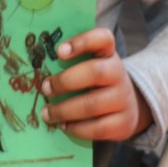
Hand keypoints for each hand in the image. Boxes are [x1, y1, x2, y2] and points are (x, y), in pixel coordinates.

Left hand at [40, 27, 153, 141]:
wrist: (128, 107)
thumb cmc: (97, 83)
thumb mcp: (90, 66)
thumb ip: (71, 63)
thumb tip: (39, 65)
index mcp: (108, 54)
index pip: (103, 38)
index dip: (82, 42)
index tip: (59, 51)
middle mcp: (118, 74)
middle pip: (95, 72)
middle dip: (65, 81)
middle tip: (45, 88)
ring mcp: (123, 99)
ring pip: (92, 105)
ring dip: (64, 110)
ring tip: (47, 113)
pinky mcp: (123, 123)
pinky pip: (97, 128)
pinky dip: (76, 128)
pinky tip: (64, 125)